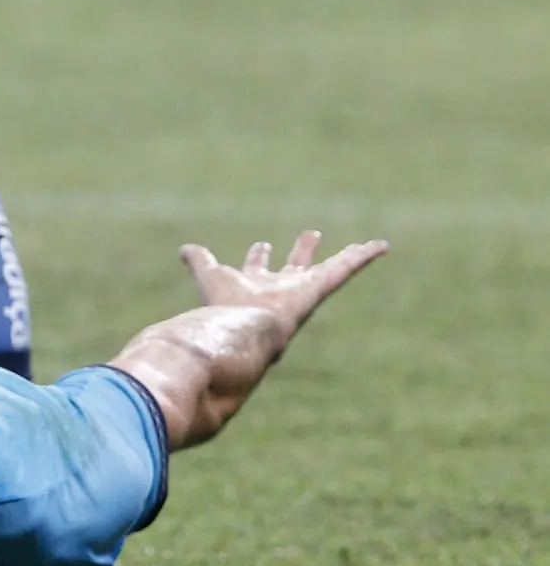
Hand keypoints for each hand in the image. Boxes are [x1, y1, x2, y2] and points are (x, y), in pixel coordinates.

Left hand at [179, 229, 388, 340]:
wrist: (243, 331)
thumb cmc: (223, 308)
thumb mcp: (208, 275)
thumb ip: (198, 262)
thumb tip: (184, 249)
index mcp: (252, 288)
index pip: (256, 270)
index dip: (258, 258)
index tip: (262, 246)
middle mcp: (279, 289)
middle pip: (292, 267)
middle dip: (300, 252)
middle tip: (310, 235)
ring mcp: (302, 289)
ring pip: (327, 269)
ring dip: (343, 255)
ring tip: (363, 245)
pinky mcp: (320, 287)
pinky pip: (346, 267)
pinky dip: (364, 256)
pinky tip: (382, 245)